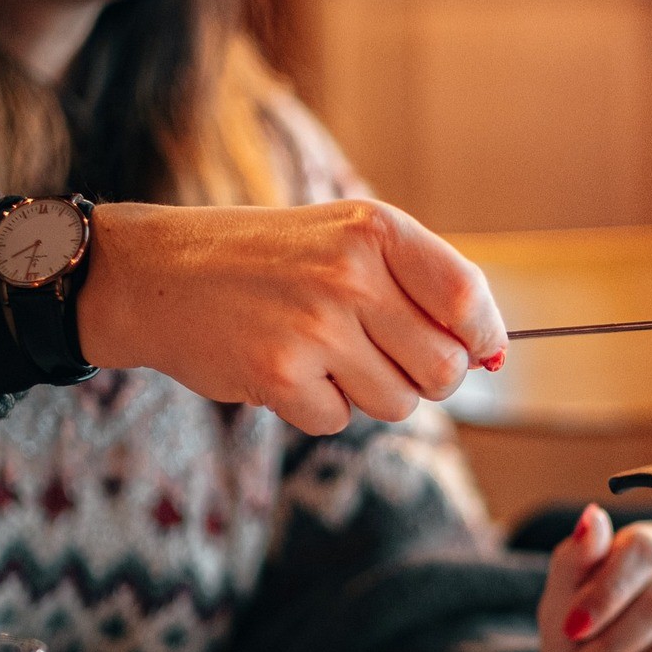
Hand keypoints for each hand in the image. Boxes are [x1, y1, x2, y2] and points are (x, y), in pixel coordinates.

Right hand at [76, 198, 506, 434]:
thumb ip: (418, 286)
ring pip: (398, 404)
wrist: (158, 274)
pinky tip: (286, 369)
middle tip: (386, 360)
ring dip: (369, 394)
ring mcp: (315, 328)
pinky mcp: (280, 376)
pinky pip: (339, 421)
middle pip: (443, 369)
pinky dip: (318, 408)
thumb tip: (493, 355)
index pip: (467, 297)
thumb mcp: (344, 240)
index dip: (482, 337)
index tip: (476, 352)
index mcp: (375, 230)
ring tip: (324, 356)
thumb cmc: (267, 261)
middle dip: (425, 379)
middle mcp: (350, 275)